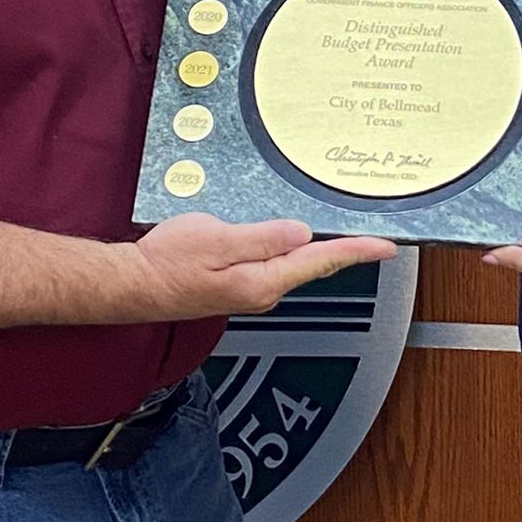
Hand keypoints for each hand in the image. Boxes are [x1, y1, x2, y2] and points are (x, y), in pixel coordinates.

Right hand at [127, 212, 395, 320]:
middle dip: (347, 249)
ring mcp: (252, 288)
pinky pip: (276, 262)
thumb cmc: (168, 264)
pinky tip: (297, 237)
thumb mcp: (215, 240)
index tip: (387, 246)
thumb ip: (261, 238)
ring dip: (322, 249)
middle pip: (315, 264)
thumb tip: (301, 233)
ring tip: (348, 232)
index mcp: (262, 280)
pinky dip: (294, 249)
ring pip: (296, 263)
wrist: (135, 284)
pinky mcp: (240, 282)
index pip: (321, 261)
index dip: (357, 251)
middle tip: (377, 236)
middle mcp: (263, 289)